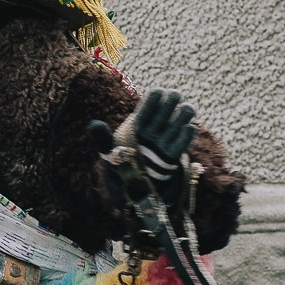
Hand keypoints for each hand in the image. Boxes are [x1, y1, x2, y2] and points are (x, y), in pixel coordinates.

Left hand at [88, 88, 196, 208]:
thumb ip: (103, 139)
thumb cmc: (119, 168)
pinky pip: (181, 145)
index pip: (145, 110)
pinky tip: (190, 127)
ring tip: (187, 110)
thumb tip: (95, 124)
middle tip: (175, 96)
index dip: (152, 100)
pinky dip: (186, 136)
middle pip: (163, 112)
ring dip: (183, 115)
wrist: (133, 192)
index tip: (158, 92)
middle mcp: (151, 132)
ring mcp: (163, 143)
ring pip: (176, 124)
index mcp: (136, 127)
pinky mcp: (172, 157)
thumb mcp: (109, 154)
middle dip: (170, 103)